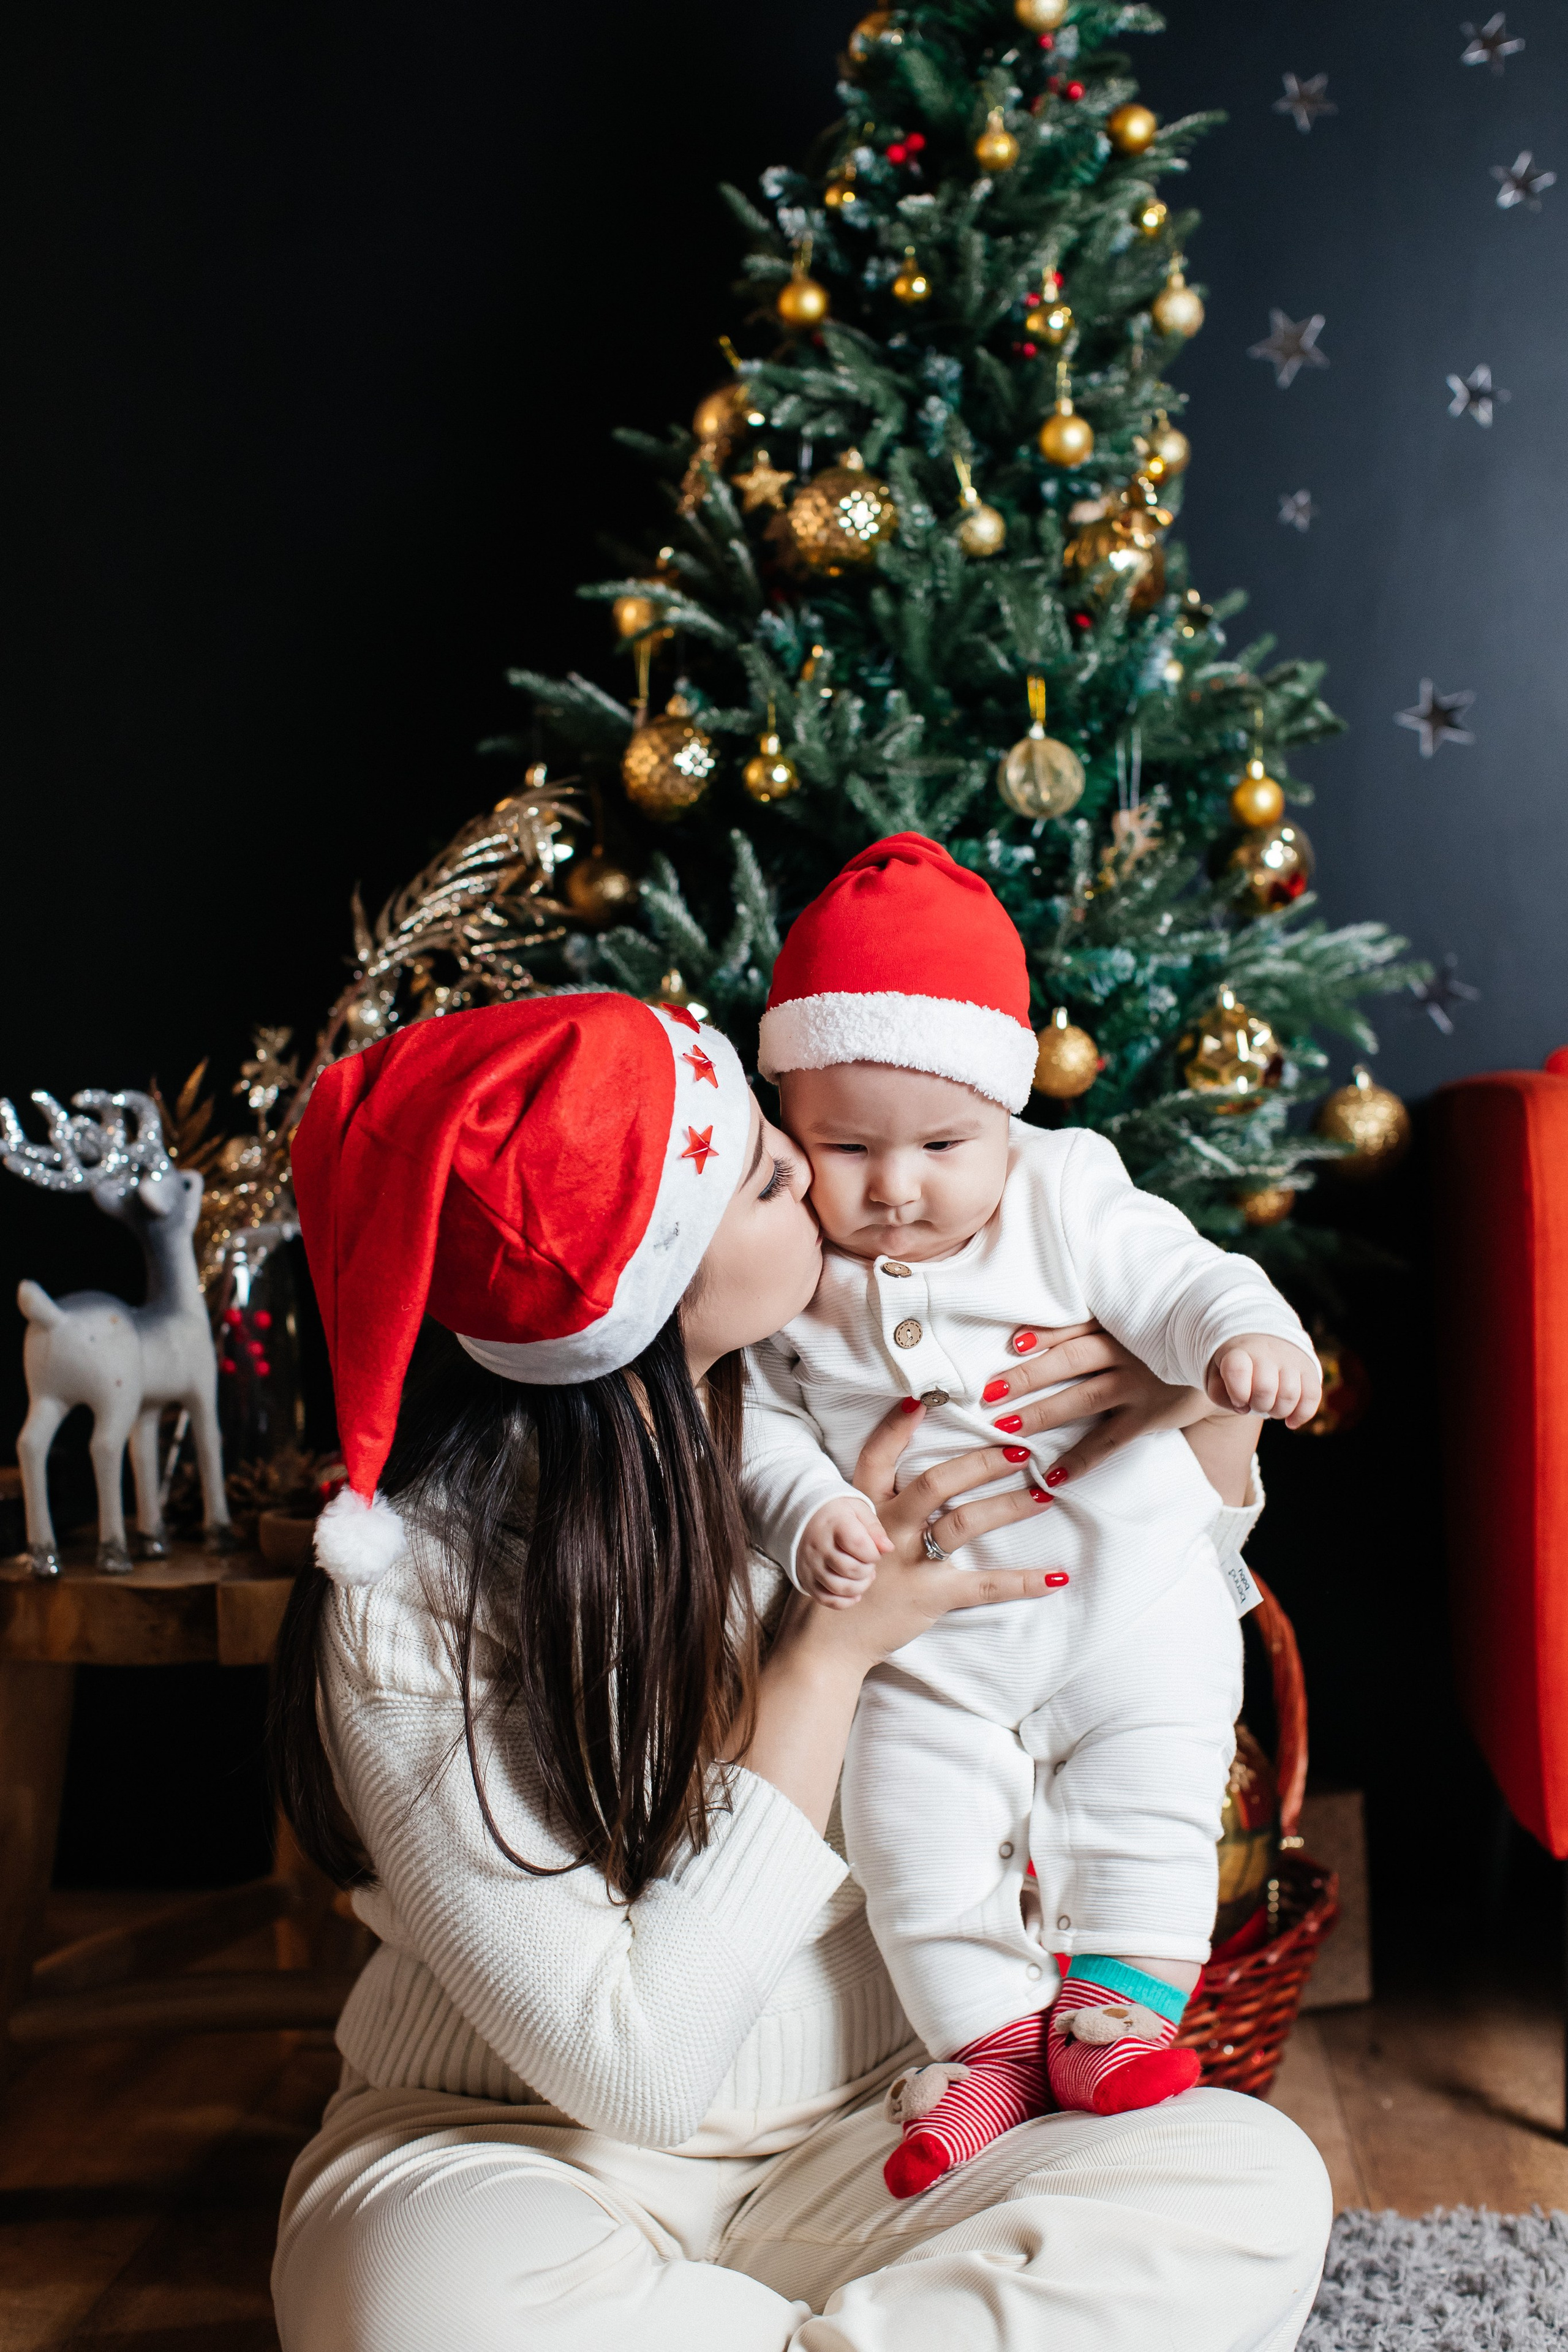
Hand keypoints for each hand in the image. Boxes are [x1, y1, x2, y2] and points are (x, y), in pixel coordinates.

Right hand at [790, 1400, 1067, 1677]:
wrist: (829, 1639)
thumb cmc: (846, 1578)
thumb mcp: (849, 1533)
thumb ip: (876, 1504)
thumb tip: (912, 1475)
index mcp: (867, 1508)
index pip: (878, 1458)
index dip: (897, 1428)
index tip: (923, 1400)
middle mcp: (889, 1529)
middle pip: (935, 1483)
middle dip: (979, 1463)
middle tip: (1017, 1450)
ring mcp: (910, 1562)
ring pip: (964, 1523)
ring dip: (1008, 1507)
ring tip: (1043, 1496)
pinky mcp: (931, 1595)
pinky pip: (984, 1586)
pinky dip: (1023, 1581)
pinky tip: (1056, 1576)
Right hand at [796, 1496, 890, 1609]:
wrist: (803, 1518)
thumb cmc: (838, 1515)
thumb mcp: (857, 1510)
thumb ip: (874, 1528)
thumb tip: (888, 1548)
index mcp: (834, 1524)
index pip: (859, 1545)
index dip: (874, 1553)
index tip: (874, 1550)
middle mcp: (819, 1546)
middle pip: (851, 1569)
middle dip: (868, 1569)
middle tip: (868, 1561)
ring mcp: (810, 1565)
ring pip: (840, 1588)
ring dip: (860, 1586)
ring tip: (863, 1575)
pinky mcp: (806, 1579)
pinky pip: (826, 1599)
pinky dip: (845, 1601)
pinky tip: (854, 1592)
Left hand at [980, 1319, 1213, 1488]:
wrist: (1217, 1366)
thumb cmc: (1154, 1342)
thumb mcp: (1128, 1324)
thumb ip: (1085, 1328)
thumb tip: (1023, 1336)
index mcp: (1116, 1324)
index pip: (1074, 1327)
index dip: (1042, 1335)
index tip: (1010, 1345)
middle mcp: (1126, 1351)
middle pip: (1070, 1360)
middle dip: (1028, 1377)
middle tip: (989, 1393)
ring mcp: (1138, 1385)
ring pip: (1084, 1398)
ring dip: (1042, 1414)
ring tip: (1005, 1430)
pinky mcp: (1148, 1416)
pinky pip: (1109, 1441)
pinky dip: (1080, 1458)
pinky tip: (1052, 1476)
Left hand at [1206, 1334, 1321, 1429]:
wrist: (1261, 1340)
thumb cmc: (1236, 1366)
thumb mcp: (1216, 1374)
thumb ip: (1218, 1392)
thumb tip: (1240, 1406)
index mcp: (1238, 1351)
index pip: (1237, 1370)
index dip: (1237, 1393)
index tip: (1238, 1400)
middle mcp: (1266, 1351)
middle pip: (1265, 1389)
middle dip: (1258, 1406)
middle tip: (1255, 1404)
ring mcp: (1290, 1359)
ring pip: (1290, 1395)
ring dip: (1278, 1412)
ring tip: (1271, 1407)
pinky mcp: (1309, 1368)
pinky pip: (1312, 1397)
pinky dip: (1301, 1415)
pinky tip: (1290, 1421)